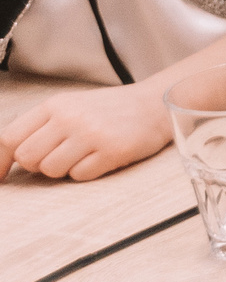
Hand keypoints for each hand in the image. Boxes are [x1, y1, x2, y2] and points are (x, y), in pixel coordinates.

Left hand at [0, 82, 173, 179]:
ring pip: (52, 170)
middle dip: (37, 166)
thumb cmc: (108, 110)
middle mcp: (70, 117)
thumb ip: (40, 126)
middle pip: (28, 157)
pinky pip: (80, 176)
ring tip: (82, 156)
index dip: (0, 162)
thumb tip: (8, 157)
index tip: (0, 177)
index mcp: (55, 105)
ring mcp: (92, 134)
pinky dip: (87, 172)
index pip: (10, 138)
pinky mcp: (113, 150)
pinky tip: (100, 157)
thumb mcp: (71, 106)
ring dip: (63, 170)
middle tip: (56, 159)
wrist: (154, 103)